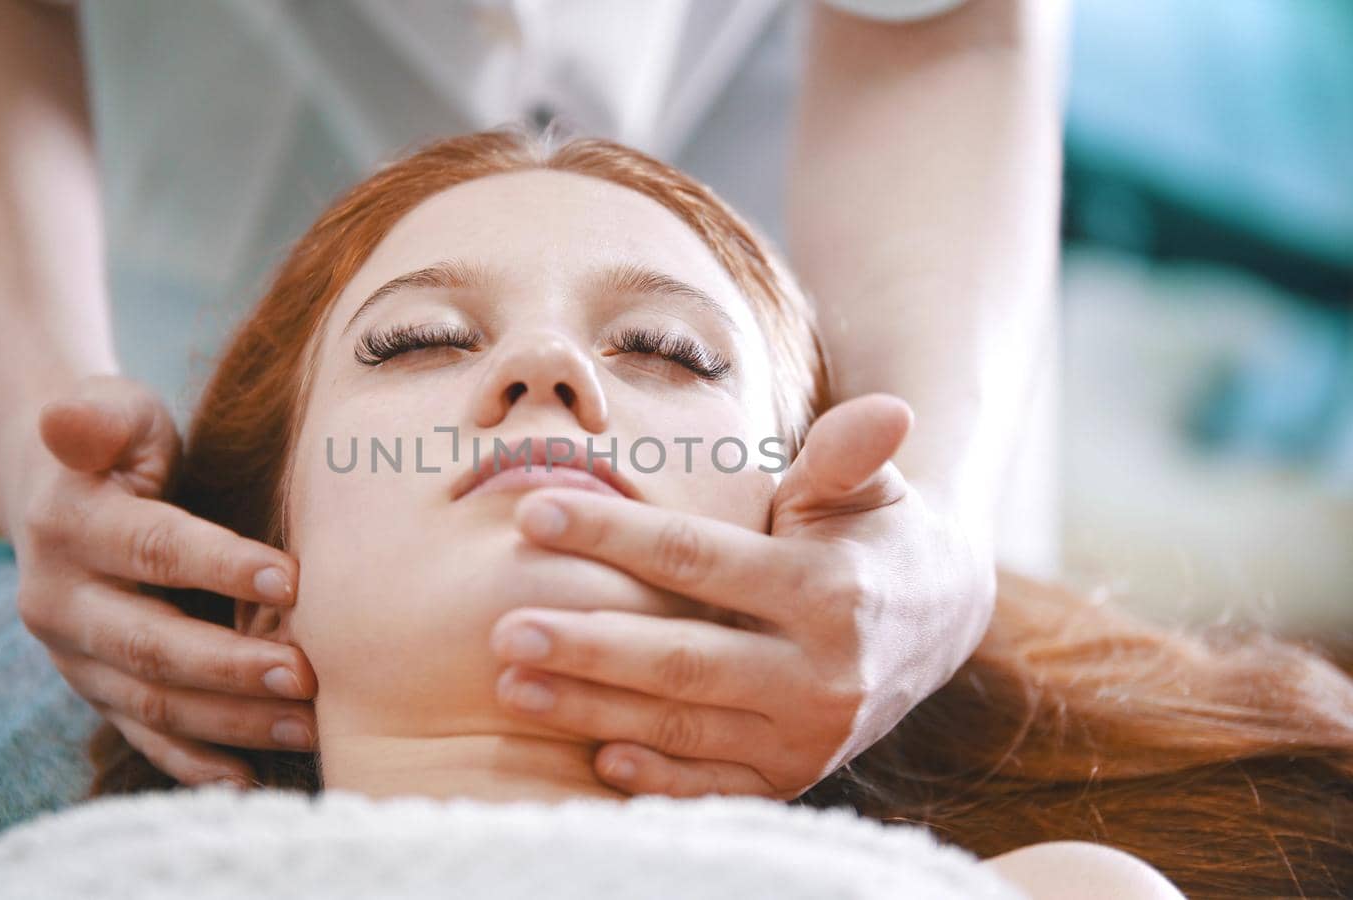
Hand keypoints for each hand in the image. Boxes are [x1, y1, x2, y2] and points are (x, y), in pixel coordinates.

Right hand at [2, 375, 318, 785]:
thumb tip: (65, 419)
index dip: (220, 566)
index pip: (153, 549)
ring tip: (307, 726)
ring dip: (232, 721)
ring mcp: (74, 656)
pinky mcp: (95, 690)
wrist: (52, 494)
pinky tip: (249, 780)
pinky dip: (194, 765)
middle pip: (151, 643)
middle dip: (231, 666)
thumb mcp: (111, 410)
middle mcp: (59, 600)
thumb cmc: (114, 446)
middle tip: (307, 675)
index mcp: (68, 524)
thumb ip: (99, 416)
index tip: (294, 579)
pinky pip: (143, 736)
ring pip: (152, 701)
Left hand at [488, 393, 995, 797]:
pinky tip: (592, 755)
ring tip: (512, 685)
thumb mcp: (864, 490)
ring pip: (686, 726)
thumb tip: (886, 409)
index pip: (698, 560)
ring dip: (594, 709)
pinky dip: (656, 776)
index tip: (532, 514)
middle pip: (683, 659)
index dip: (613, 535)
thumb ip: (848, 455)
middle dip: (588, 644)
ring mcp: (809, 737)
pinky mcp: (794, 779)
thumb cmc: (869, 537)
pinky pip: (714, 785)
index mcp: (831, 592)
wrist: (933, 621)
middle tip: (503, 629)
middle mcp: (824, 674)